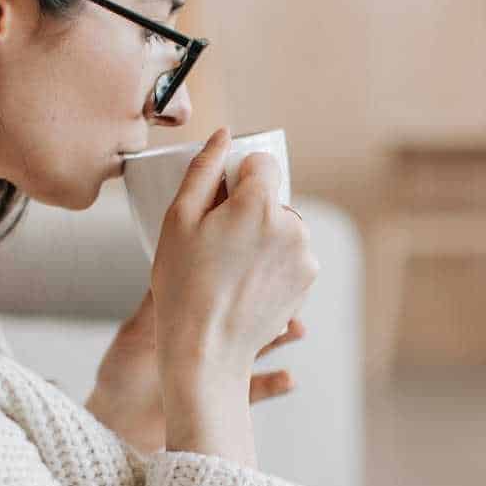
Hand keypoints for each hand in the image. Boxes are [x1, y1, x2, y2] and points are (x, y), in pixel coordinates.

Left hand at [84, 287, 304, 453]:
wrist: (118, 425)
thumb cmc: (119, 377)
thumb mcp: (134, 336)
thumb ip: (154, 308)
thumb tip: (169, 262)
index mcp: (189, 319)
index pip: (221, 292)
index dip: (241, 280)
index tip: (260, 268)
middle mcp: (209, 340)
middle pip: (247, 315)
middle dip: (271, 305)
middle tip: (290, 296)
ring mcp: (220, 369)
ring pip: (259, 347)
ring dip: (281, 338)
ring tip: (298, 329)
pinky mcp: (225, 399)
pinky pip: (258, 390)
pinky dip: (276, 383)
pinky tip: (289, 377)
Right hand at [151, 128, 316, 388]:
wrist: (207, 350)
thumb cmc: (184, 287)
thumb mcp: (178, 221)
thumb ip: (203, 170)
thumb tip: (223, 135)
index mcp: (259, 204)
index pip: (261, 163)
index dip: (237, 180)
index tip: (218, 207)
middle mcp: (292, 226)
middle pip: (272, 198)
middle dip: (250, 212)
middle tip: (217, 246)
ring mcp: (304, 255)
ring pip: (281, 228)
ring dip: (262, 238)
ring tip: (230, 270)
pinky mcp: (307, 280)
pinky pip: (289, 254)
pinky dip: (271, 262)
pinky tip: (245, 285)